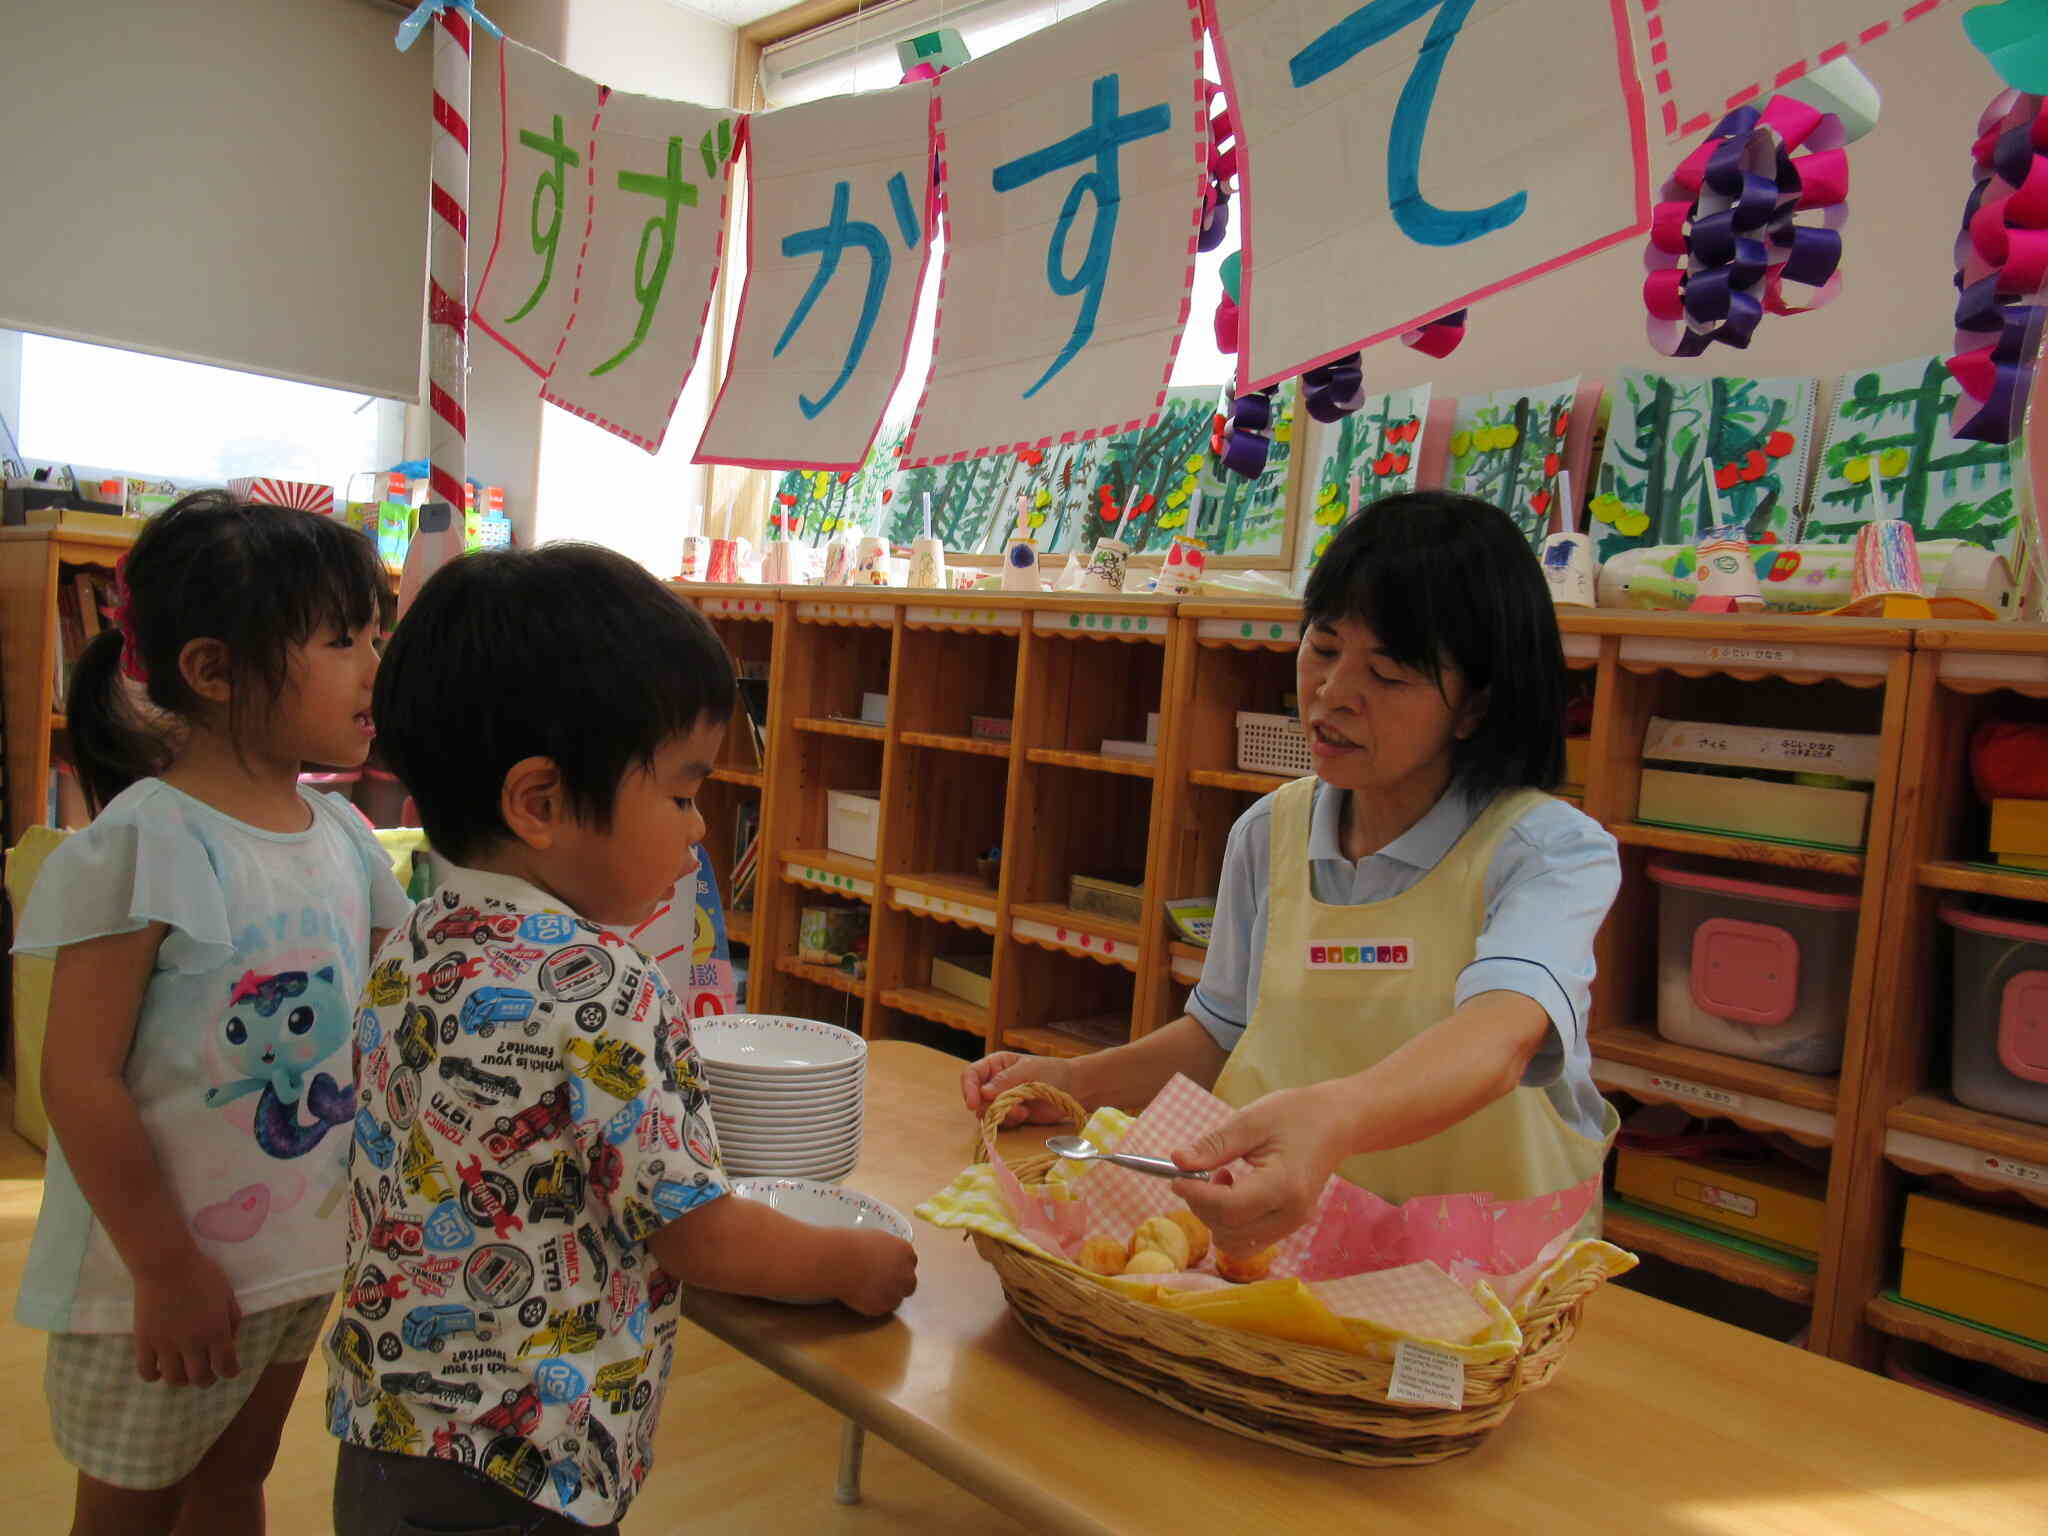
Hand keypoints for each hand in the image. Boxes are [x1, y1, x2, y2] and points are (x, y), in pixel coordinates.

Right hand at [133, 1253, 241, 1387]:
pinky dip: (154, 1375)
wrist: (166, 1265)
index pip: (226, 1366)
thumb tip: (229, 1340)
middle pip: (200, 1378)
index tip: (230, 1371)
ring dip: (182, 1380)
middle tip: (206, 1375)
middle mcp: (192, 1343)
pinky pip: (146, 1371)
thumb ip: (232, 1318)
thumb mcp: (227, 1293)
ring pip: (174, 1379)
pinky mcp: (144, 1342)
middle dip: (207, 1380)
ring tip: (184, 1372)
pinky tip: (159, 1368)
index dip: (230, 1372)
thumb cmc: (201, 1274)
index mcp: (216, 1331)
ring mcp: (166, 1345)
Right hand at [834, 1230, 918, 1316]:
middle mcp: (906, 1274)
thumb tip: (884, 1255)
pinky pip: (880, 1308)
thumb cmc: (854, 1247)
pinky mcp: (882, 1307)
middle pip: (909, 1283)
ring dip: (885, 1295)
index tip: (888, 1268)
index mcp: (905, 1253)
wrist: (842, 1262)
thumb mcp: (877, 1239)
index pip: (910, 1263)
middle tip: (880, 1281)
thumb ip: (888, 1250)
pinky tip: (860, 1294)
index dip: (898, 1267)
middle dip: (898, 1284)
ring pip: (895, 1298)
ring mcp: (895, 1293)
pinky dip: (872, 1303)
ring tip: (866, 1287)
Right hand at [959, 1052, 1075, 1126]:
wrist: (1074, 1089)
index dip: (968, 1089)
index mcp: (995, 1065)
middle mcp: (993, 1083)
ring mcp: (1001, 1101)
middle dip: (990, 1106)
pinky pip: (1000, 1123)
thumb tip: (983, 1093)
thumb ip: (1005, 1081)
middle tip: (1012, 1109)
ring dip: (1002, 1115)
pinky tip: (1026, 1116)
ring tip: (1023, 1112)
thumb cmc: (1051, 1072)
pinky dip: (1010, 1122)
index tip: (973, 1103)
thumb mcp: (1027, 1071)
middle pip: (976, 1098)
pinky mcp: (1010, 1116)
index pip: (971, 1075)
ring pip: (986, 1113)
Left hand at [1171, 1084, 1352, 1254]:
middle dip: (1203, 1205)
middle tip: (1199, 1173)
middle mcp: (1291, 1214)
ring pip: (1235, 1243)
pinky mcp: (1289, 1226)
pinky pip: (1248, 1240)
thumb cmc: (1295, 1115)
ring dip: (1216, 1218)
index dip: (1195, 1196)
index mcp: (1284, 1186)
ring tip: (1221, 1180)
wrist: (1336, 1123)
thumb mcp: (1251, 1121)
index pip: (1228, 1207)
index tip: (1175, 1178)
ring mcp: (1293, 1224)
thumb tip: (1177, 1161)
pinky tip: (1234, 1192)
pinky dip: (1231, 1223)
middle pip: (1228, 1230)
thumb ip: (1214, 1145)